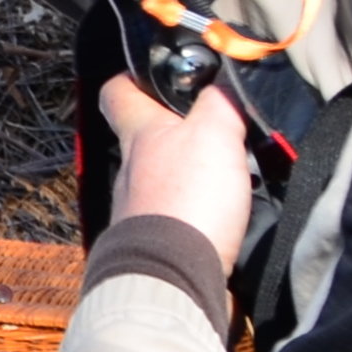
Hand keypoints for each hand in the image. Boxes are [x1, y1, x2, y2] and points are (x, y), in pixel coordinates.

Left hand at [99, 69, 257, 266]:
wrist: (174, 278)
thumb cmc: (186, 200)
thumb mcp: (214, 133)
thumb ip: (219, 102)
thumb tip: (223, 82)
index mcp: (138, 134)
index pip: (118, 91)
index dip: (133, 78)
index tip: (154, 74)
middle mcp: (131, 169)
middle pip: (147, 138)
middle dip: (177, 130)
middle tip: (217, 127)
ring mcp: (140, 208)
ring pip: (165, 177)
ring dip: (193, 174)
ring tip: (232, 173)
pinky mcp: (159, 241)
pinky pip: (180, 215)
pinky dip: (201, 211)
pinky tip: (226, 214)